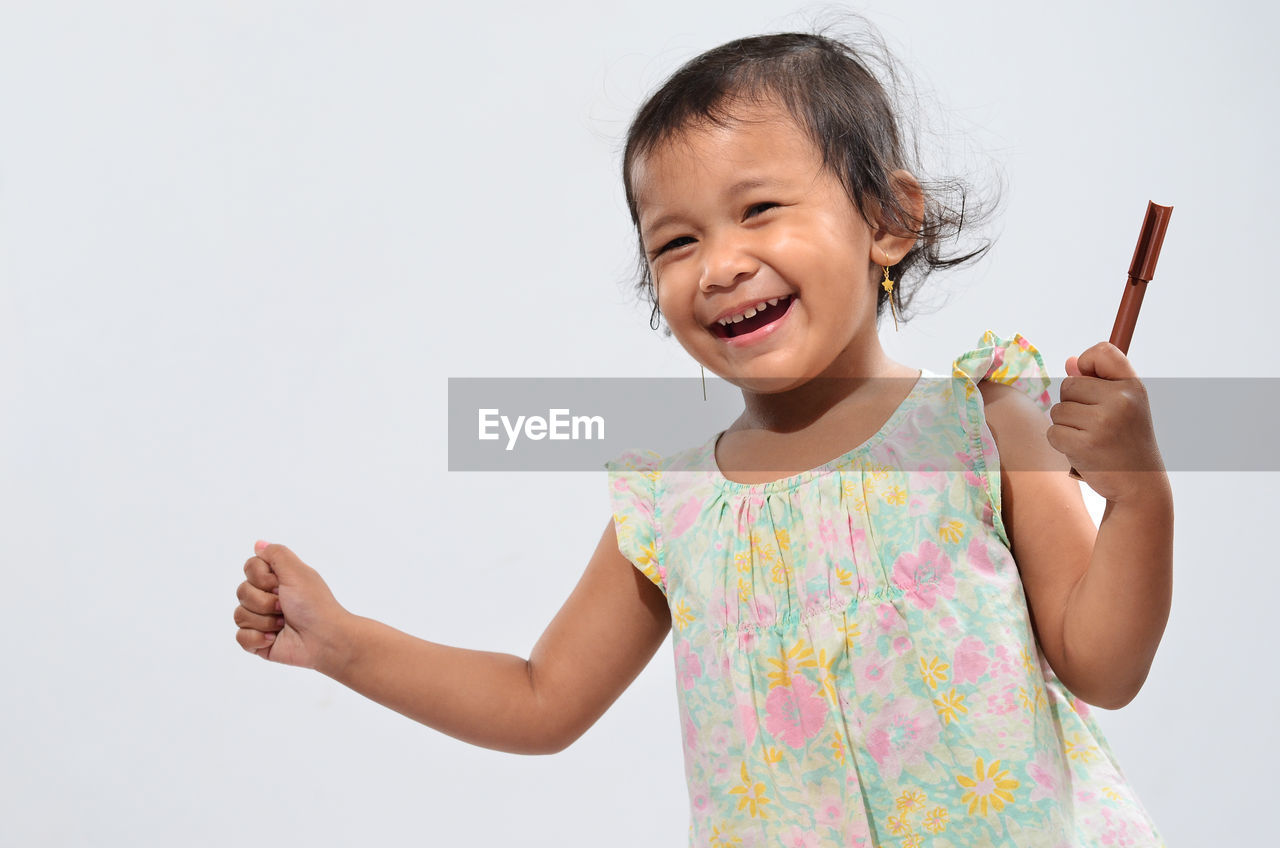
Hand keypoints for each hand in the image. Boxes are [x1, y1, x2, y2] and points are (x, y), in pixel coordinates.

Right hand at [234, 541, 351, 670]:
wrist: (323, 638)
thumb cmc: (314, 604)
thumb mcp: (297, 571)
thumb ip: (276, 554)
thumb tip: (258, 544)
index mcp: (276, 580)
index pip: (249, 568)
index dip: (262, 577)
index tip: (280, 583)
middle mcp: (267, 597)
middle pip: (241, 592)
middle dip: (264, 601)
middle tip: (284, 606)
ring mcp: (261, 620)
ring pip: (240, 615)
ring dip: (265, 620)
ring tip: (283, 624)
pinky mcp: (258, 642)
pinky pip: (241, 637)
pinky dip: (259, 638)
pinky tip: (275, 638)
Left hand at [1049, 342, 1166, 503]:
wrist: (1139, 485)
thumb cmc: (1126, 442)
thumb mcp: (1123, 407)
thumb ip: (1097, 381)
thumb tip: (1069, 361)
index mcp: (1132, 386)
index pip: (1102, 351)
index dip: (1086, 362)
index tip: (1088, 378)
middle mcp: (1120, 400)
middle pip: (1068, 385)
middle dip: (1072, 404)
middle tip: (1095, 424)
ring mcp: (1103, 423)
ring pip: (1058, 410)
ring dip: (1066, 426)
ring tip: (1091, 439)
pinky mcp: (1084, 445)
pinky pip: (1053, 432)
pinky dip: (1062, 443)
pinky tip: (1083, 452)